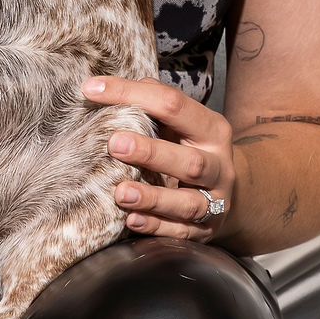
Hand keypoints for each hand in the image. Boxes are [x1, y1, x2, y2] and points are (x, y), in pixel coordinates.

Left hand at [82, 75, 235, 240]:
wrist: (228, 191)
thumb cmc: (190, 147)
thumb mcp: (181, 121)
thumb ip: (151, 100)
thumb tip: (106, 86)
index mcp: (211, 129)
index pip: (172, 104)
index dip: (131, 94)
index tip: (91, 89)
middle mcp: (217, 165)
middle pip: (189, 160)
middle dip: (151, 152)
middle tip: (114, 144)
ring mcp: (214, 201)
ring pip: (187, 202)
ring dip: (152, 198)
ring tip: (121, 193)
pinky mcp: (205, 231)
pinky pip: (180, 232)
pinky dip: (155, 226)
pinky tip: (131, 219)